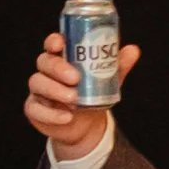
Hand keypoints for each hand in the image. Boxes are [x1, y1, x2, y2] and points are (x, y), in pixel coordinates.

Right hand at [23, 28, 140, 156]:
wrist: (86, 126)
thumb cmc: (92, 95)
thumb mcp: (107, 80)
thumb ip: (117, 66)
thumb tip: (133, 50)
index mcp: (61, 59)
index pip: (52, 44)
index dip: (53, 41)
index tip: (60, 43)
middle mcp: (47, 72)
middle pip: (44, 62)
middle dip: (58, 68)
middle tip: (75, 77)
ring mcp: (39, 90)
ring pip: (38, 83)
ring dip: (55, 90)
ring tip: (74, 99)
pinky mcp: (35, 110)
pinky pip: (36, 109)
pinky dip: (51, 113)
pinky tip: (66, 117)